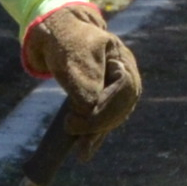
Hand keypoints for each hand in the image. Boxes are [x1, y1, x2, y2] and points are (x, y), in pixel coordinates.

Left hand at [25, 3, 141, 149]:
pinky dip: (97, 135)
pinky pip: (108, 119)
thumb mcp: (72, 56)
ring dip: (98, 134)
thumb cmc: (65, 40)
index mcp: (122, 60)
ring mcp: (120, 87)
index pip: (123, 90)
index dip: (102, 108)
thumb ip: (83, 79)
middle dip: (99, 124)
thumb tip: (90, 108)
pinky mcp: (109, 98)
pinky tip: (86, 151)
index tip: (74, 119)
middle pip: (123, 106)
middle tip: (71, 129)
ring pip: (116, 116)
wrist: (58, 33)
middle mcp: (127, 74)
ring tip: (81, 151)